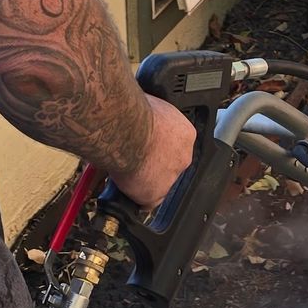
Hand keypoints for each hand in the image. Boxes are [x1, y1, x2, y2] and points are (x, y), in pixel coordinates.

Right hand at [109, 94, 196, 211]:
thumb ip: (151, 118)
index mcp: (184, 133)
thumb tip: (141, 114)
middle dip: (155, 165)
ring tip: (128, 173)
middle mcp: (183, 156)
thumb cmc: (132, 113)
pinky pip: (147, 201)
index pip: (176, 145)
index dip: (161, 147)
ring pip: (160, 184)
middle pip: (170, 166)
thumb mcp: (148, 106)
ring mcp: (171, 177)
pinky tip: (126, 188)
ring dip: (146, 180)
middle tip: (137, 159)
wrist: (123, 129)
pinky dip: (136, 197)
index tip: (149, 146)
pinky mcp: (155, 193)